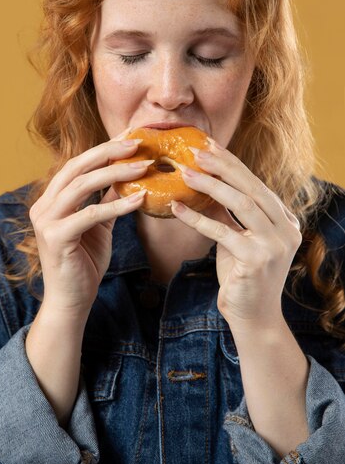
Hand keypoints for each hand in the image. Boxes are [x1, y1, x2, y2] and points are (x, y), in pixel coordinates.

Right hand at [29, 130, 150, 314]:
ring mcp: (46, 220)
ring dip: (116, 173)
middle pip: (77, 167)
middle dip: (109, 152)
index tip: (130, 137)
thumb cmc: (84, 263)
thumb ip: (105, 201)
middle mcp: (43, 205)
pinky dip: (117, 205)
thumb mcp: (98, 226)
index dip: (103, 149)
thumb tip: (125, 178)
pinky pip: (90, 214)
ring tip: (145, 166)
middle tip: (138, 144)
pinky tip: (140, 199)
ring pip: (82, 185)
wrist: (71, 301)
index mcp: (51, 199)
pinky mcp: (56, 237)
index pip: (77, 165)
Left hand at [172, 139, 301, 331]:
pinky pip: (221, 231)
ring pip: (241, 203)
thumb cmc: (243, 276)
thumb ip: (228, 213)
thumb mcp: (237, 238)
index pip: (256, 184)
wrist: (254, 318)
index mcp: (284, 220)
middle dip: (222, 166)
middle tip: (196, 150)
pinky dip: (196, 218)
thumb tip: (206, 182)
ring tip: (185, 171)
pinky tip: (176, 207)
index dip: (231, 163)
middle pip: (251, 187)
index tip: (209, 145)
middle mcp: (286, 228)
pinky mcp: (257, 259)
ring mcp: (275, 244)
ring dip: (210, 185)